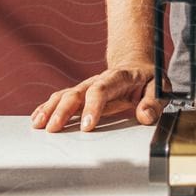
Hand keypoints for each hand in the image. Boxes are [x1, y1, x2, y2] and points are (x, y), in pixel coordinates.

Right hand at [31, 65, 168, 132]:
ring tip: (38, 125)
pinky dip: (46, 108)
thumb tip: (145, 115)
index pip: (102, 89)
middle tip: (54, 128)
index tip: (87, 125)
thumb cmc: (148, 80)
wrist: (136, 66)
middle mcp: (98, 80)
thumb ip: (154, 102)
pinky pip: (60, 98)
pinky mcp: (80, 94)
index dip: (93, 106)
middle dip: (63, 110)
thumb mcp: (159, 88)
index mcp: (119, 78)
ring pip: (65, 95)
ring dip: (50, 109)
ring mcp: (87, 87)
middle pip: (77, 92)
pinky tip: (37, 119)